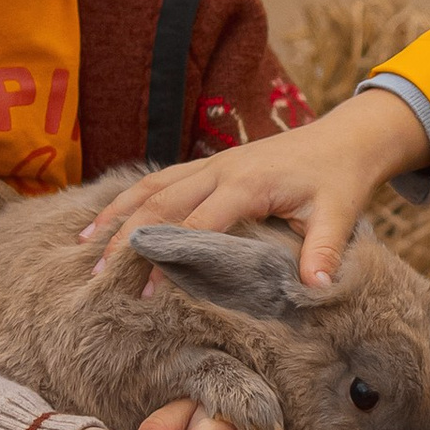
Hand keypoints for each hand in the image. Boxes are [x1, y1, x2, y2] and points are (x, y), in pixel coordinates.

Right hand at [77, 86, 429, 288]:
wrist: (345, 138)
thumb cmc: (340, 179)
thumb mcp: (339, 214)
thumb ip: (324, 250)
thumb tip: (316, 288)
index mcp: (247, 184)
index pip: (196, 224)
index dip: (169, 257)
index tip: (147, 292)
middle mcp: (220, 170)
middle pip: (160, 204)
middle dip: (126, 239)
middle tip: (98, 278)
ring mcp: (211, 164)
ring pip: (152, 187)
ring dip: (117, 215)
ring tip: (83, 246)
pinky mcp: (209, 166)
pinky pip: (160, 180)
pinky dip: (130, 199)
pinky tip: (108, 220)